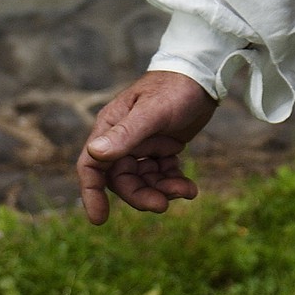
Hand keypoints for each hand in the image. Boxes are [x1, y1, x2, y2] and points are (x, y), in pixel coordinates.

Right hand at [77, 70, 217, 225]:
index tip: (100, 219)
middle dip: (141, 195)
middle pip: (121, 180)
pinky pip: (161, 174)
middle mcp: (122, 138)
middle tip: (163, 205)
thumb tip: (94, 153)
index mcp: (111, 127)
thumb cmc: (175, 87)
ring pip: (143, 180)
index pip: (91, 165)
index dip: (91, 193)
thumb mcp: (153, 111)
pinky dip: (173, 182)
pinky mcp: (162, 148)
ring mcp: (142, 145)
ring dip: (162, 190)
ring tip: (186, 190)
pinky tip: (190, 187)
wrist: (204, 75)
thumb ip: (126, 132)